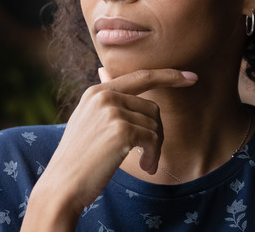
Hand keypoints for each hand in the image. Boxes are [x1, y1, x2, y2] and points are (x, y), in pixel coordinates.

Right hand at [23, 68, 197, 228]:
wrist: (63, 184)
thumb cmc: (78, 158)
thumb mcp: (86, 120)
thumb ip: (103, 99)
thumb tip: (104, 70)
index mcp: (97, 92)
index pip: (140, 76)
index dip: (168, 75)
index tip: (191, 77)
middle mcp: (104, 96)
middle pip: (152, 107)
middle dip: (156, 132)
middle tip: (150, 154)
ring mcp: (112, 111)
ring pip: (155, 124)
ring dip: (155, 148)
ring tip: (145, 163)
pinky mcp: (121, 130)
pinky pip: (154, 139)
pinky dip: (154, 155)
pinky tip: (145, 166)